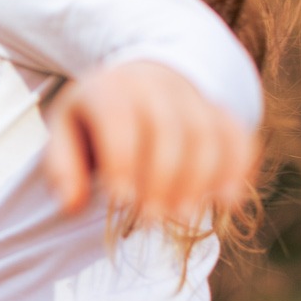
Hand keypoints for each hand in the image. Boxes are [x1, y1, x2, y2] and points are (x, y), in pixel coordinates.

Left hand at [45, 61, 257, 224]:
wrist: (137, 81)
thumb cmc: (95, 120)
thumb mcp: (65, 133)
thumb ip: (62, 168)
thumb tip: (72, 206)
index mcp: (110, 89)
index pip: (120, 121)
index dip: (122, 161)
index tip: (119, 199)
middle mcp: (156, 86)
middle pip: (169, 129)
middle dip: (163, 178)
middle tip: (152, 219)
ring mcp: (194, 98)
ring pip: (208, 134)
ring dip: (201, 179)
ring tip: (185, 217)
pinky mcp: (221, 114)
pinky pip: (239, 137)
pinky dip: (238, 169)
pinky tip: (228, 202)